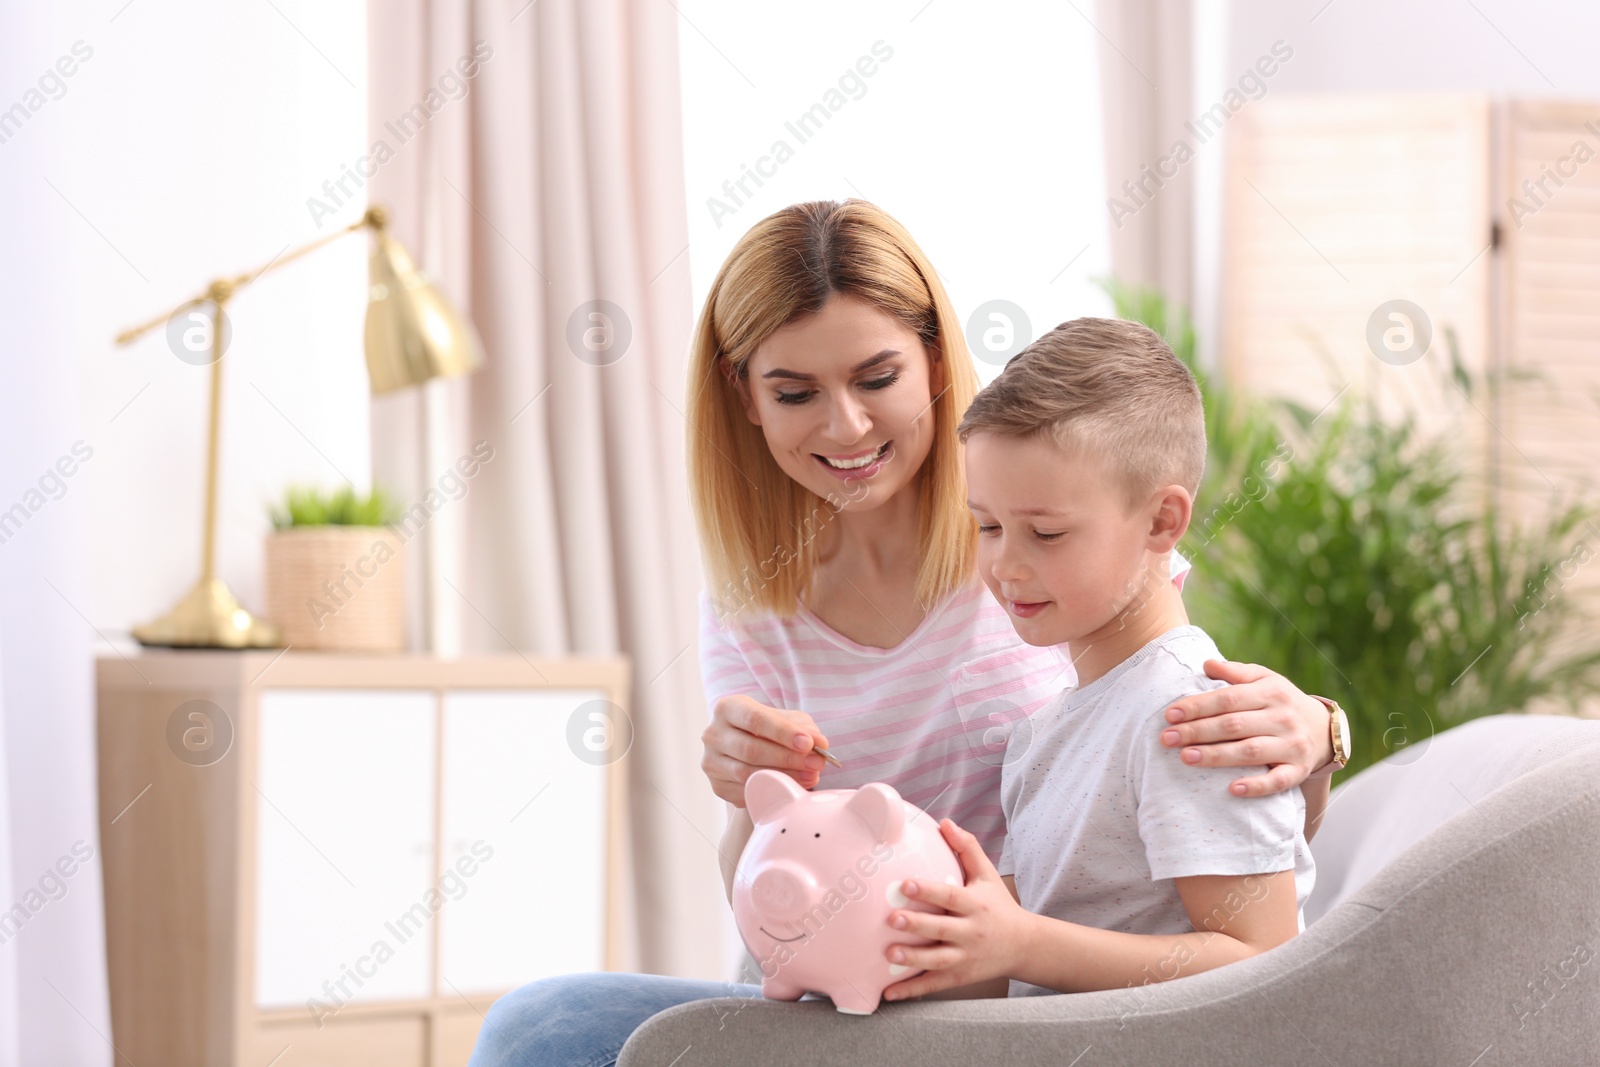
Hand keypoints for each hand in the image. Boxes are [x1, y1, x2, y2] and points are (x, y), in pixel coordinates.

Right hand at [700, 694, 828, 805]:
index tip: (809, 743)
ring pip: (748, 774)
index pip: (755, 719)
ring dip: (783, 777)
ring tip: (811, 776)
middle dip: (788, 758)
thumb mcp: (787, 720)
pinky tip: (791, 788)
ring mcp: (711, 762)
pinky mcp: (718, 786)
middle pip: (751, 749)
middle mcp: (713, 734)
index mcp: (727, 708)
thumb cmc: (770, 730)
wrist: (750, 751)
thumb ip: (804, 728)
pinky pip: (745, 792)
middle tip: (816, 763)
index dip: (783, 732)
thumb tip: (820, 743)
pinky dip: (771, 791)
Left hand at [880, 819, 1029, 1000]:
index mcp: (975, 905)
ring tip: (889, 953)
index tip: (905, 884)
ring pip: (938, 960)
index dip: (928, 890)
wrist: (1024, 946)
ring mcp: (966, 957)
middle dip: (917, 925)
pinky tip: (889, 992)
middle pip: (942, 929)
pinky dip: (912, 990)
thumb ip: (967, 848)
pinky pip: (934, 985)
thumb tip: (945, 822)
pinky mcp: (960, 977)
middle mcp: (971, 932)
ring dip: (912, 959)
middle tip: (891, 919)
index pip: (950, 896)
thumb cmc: (999, 906)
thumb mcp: (987, 876)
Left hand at [1158, 659, 1333, 796]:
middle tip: (1167, 739)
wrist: (1324, 730)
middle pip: (1234, 725)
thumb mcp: (1265, 679)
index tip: (1170, 715)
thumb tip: (1207, 664)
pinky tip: (1233, 789)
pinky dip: (1257, 786)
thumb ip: (1236, 672)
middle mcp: (1282, 718)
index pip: (1228, 699)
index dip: (1198, 707)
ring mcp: (1292, 745)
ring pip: (1251, 751)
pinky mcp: (1298, 770)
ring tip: (1186, 758)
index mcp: (1271, 692)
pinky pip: (1278, 781)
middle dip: (1198, 732)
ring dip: (1217, 756)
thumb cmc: (1281, 702)